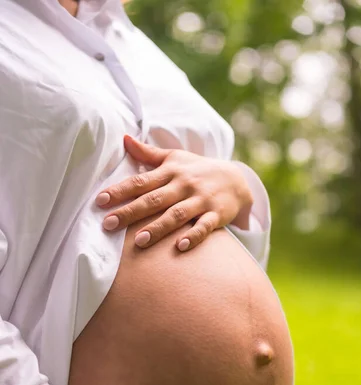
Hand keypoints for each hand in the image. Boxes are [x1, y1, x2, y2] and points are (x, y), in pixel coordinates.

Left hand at [96, 136, 252, 250]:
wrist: (236, 180)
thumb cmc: (198, 170)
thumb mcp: (175, 158)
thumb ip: (148, 153)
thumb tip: (124, 138)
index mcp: (170, 172)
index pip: (141, 181)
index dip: (120, 190)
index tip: (100, 201)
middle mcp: (184, 185)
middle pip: (153, 199)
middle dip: (130, 212)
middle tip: (108, 224)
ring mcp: (200, 200)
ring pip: (177, 214)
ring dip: (158, 227)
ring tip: (139, 241)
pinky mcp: (216, 215)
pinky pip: (204, 227)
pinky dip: (193, 236)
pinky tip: (180, 246)